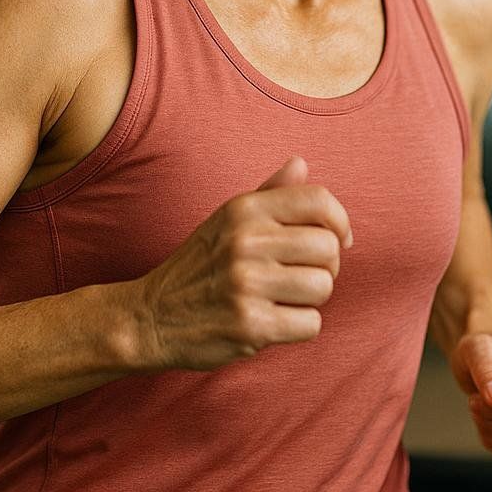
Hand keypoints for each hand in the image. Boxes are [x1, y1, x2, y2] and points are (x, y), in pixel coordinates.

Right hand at [132, 155, 353, 371]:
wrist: (151, 316)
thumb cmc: (200, 265)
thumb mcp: (228, 220)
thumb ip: (269, 193)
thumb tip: (301, 163)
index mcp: (244, 210)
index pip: (318, 201)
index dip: (340, 221)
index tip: (339, 240)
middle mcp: (246, 241)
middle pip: (328, 248)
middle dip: (326, 266)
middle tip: (302, 275)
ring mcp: (247, 284)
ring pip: (323, 287)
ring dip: (312, 299)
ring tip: (285, 298)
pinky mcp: (251, 326)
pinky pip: (311, 324)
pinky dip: (299, 327)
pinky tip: (274, 321)